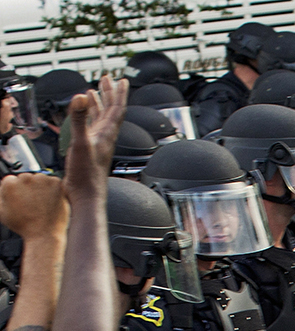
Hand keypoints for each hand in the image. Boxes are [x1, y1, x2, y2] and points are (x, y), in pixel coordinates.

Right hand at [0, 173, 67, 239]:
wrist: (44, 234)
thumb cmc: (23, 226)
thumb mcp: (1, 211)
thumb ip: (0, 195)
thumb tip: (2, 187)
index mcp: (9, 183)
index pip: (12, 180)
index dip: (17, 191)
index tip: (22, 199)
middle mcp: (25, 178)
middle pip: (26, 178)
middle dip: (29, 188)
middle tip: (32, 203)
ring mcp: (42, 180)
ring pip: (40, 179)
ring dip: (41, 187)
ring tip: (41, 204)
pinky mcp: (56, 183)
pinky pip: (54, 182)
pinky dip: (53, 190)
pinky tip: (50, 202)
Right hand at [62, 74, 127, 204]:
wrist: (86, 196)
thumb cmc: (86, 175)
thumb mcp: (80, 143)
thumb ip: (80, 119)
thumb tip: (81, 96)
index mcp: (107, 134)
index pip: (117, 108)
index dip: (119, 93)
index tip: (122, 80)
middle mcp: (105, 137)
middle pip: (110, 110)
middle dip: (109, 93)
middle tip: (108, 79)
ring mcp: (98, 143)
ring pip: (101, 118)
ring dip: (99, 103)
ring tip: (94, 91)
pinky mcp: (89, 149)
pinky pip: (92, 128)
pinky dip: (89, 117)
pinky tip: (84, 115)